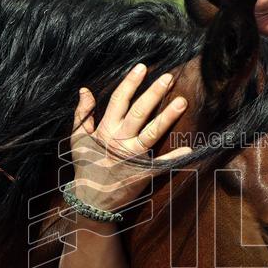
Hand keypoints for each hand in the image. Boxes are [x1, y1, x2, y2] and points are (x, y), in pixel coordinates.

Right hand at [70, 63, 191, 212]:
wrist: (91, 200)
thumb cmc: (86, 166)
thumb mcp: (78, 138)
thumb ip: (83, 114)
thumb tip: (85, 89)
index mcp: (106, 130)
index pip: (119, 100)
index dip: (130, 83)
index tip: (142, 67)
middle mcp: (120, 140)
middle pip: (140, 112)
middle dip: (154, 93)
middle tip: (169, 77)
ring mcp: (133, 157)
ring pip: (152, 132)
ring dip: (168, 116)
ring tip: (182, 101)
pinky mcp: (144, 173)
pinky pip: (162, 164)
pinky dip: (175, 158)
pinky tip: (189, 148)